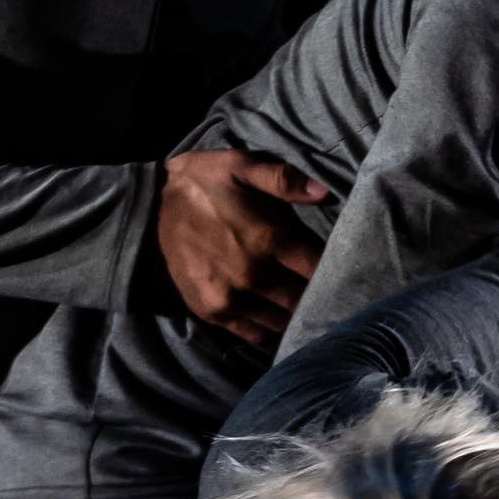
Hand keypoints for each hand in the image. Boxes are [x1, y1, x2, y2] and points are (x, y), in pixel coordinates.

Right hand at [156, 149, 327, 347]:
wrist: (147, 211)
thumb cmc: (202, 183)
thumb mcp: (240, 165)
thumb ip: (284, 179)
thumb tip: (324, 193)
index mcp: (268, 239)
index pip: (319, 267)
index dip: (340, 269)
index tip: (351, 268)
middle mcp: (253, 276)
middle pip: (306, 299)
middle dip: (322, 296)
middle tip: (334, 291)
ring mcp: (232, 299)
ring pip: (284, 321)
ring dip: (299, 315)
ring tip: (311, 307)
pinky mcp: (214, 312)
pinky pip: (255, 333)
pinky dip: (272, 329)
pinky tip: (281, 317)